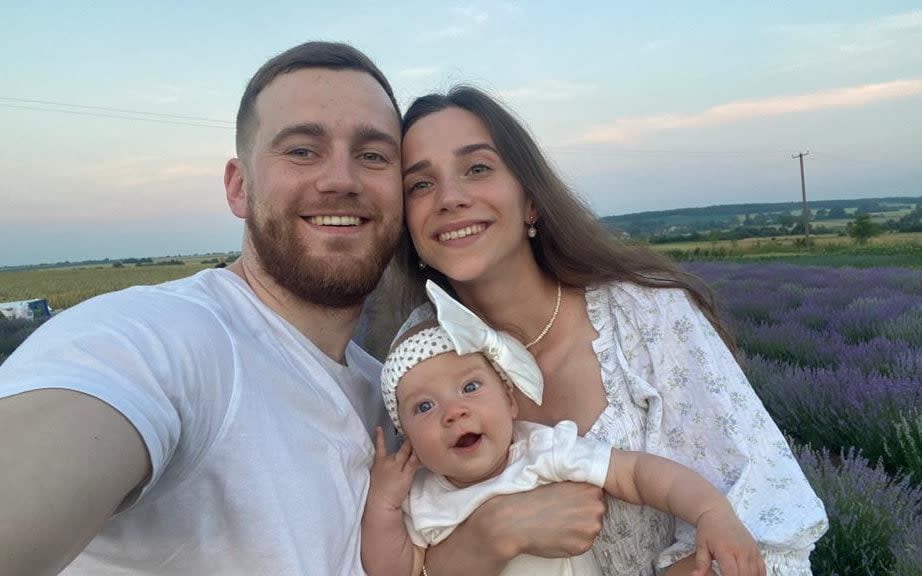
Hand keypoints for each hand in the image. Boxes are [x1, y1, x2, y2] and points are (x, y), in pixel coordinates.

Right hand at [366, 426, 418, 510]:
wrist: (379, 503)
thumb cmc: (379, 492)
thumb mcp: (377, 475)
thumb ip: (385, 466)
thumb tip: (396, 461)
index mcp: (379, 462)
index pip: (379, 446)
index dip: (380, 436)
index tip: (379, 428)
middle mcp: (388, 461)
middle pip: (402, 447)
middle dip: (409, 439)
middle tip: (416, 430)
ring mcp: (397, 467)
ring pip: (409, 451)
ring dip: (416, 445)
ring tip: (424, 437)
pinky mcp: (406, 474)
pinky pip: (415, 462)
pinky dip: (421, 456)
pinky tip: (427, 451)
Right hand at [475, 482, 605, 559]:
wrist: (515, 520)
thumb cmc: (532, 497)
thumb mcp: (558, 480)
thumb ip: (576, 484)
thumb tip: (586, 487)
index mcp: (590, 487)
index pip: (598, 492)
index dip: (584, 497)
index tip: (572, 499)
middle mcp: (596, 507)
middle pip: (597, 510)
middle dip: (584, 512)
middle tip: (563, 511)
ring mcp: (591, 528)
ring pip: (591, 528)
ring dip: (580, 527)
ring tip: (558, 522)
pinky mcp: (583, 545)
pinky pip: (583, 543)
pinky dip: (573, 540)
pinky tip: (557, 533)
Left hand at [689, 506, 764, 575]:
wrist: (717, 513)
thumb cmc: (708, 529)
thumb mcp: (701, 546)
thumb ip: (701, 564)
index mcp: (726, 550)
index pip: (732, 574)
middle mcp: (741, 550)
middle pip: (745, 575)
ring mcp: (751, 550)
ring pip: (755, 573)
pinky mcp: (756, 549)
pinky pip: (762, 568)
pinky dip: (758, 575)